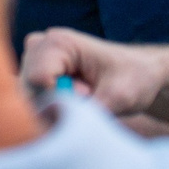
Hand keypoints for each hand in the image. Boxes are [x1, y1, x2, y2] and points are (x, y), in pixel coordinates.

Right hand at [19, 27, 165, 117]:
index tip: (87, 95)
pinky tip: (71, 100)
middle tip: (88, 96)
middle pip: (29, 88)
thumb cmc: (134, 77)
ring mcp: (34, 58)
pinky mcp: (35, 71)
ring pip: (29, 95)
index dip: (60, 98)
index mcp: (60, 42)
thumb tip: (62, 126)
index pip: (37, 79)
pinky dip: (51, 106)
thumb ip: (88, 110)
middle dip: (56, 102)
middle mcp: (40, 46)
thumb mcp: (119, 96)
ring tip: (83, 97)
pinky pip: (31, 97)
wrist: (140, 72)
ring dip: (54, 105)